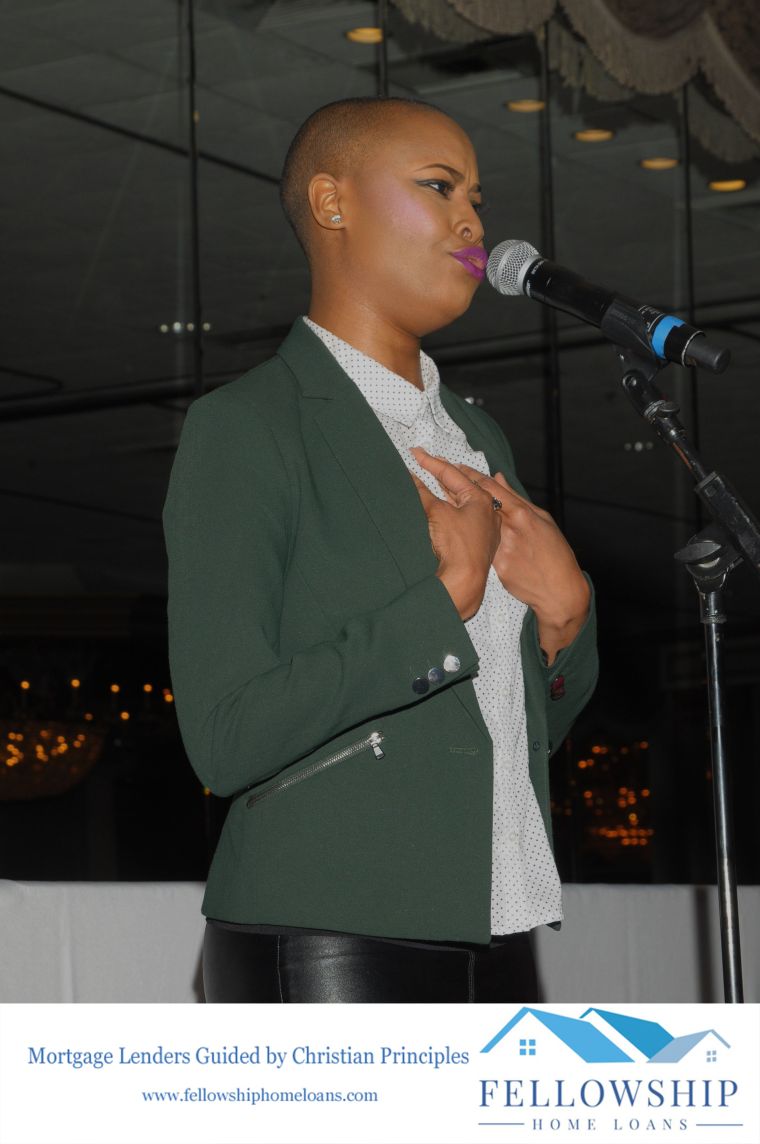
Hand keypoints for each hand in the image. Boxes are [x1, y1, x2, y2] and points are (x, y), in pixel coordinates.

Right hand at [409, 447, 500, 620]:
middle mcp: (489, 511)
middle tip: (426, 462)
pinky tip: (444, 507)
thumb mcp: (436, 513)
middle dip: (443, 474)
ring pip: (465, 503)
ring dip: (448, 492)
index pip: (452, 474)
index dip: (431, 462)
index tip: (416, 453)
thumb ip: (422, 492)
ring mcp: (486, 528)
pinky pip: (465, 518)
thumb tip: (409, 476)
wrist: (464, 582)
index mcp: (482, 499)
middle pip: (462, 486)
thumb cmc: (457, 546)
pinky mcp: (480, 543)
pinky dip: (453, 509)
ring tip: (434, 480)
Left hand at [447, 462, 589, 661]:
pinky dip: (466, 541)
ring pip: (471, 526)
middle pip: (476, 505)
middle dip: (455, 489)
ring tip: (437, 503)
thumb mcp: (542, 521)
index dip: (471, 475)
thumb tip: (497, 478)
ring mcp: (499, 548)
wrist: (558, 590)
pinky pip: (478, 549)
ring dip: (454, 513)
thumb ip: (516, 499)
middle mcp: (508, 528)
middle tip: (436, 475)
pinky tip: (454, 537)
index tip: (454, 465)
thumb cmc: (555, 553)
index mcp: (521, 513)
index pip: (491, 488)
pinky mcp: (494, 566)